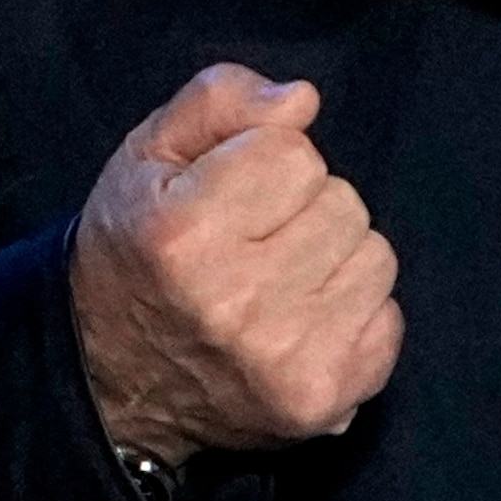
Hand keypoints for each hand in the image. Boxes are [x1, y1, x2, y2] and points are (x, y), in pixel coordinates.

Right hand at [68, 64, 402, 464]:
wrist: (112, 383)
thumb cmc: (137, 253)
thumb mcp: (148, 156)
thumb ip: (220, 101)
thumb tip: (302, 100)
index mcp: (184, 234)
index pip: (294, 153)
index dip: (265, 162)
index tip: (228, 196)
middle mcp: (235, 303)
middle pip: (343, 204)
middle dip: (305, 210)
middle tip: (253, 243)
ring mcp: (284, 360)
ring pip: (376, 258)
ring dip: (335, 260)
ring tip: (278, 283)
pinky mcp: (321, 400)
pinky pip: (389, 319)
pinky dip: (354, 314)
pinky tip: (301, 323)